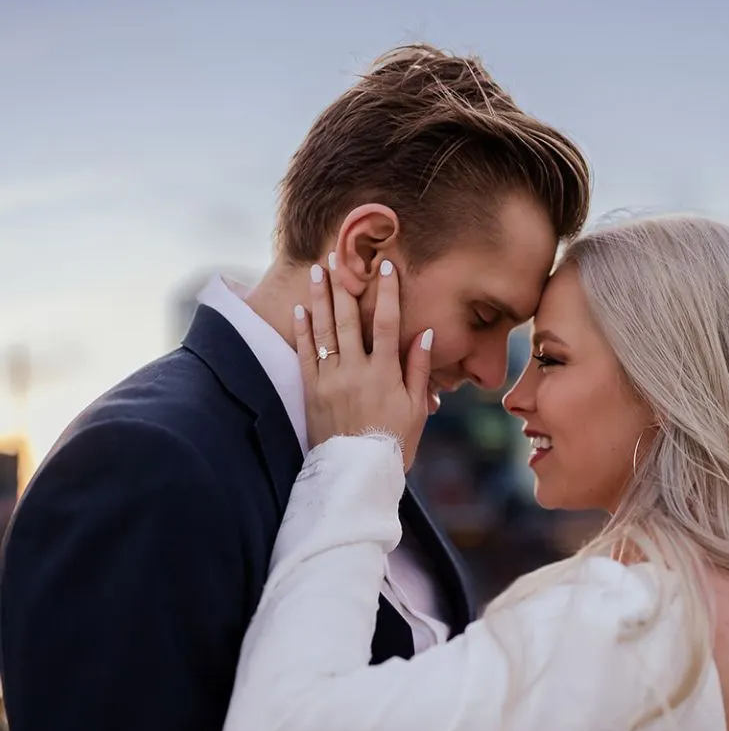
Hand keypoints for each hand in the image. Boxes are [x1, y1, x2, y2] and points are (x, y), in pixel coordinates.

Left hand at [294, 259, 431, 469]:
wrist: (358, 474)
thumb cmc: (394, 442)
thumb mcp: (416, 407)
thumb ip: (418, 368)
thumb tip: (424, 333)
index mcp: (385, 374)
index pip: (387, 323)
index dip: (387, 293)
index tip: (386, 267)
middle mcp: (355, 371)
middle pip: (350, 319)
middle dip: (345, 285)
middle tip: (340, 256)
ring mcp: (330, 380)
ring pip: (325, 331)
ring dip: (321, 298)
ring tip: (317, 271)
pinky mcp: (312, 392)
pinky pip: (305, 354)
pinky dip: (303, 330)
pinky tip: (301, 309)